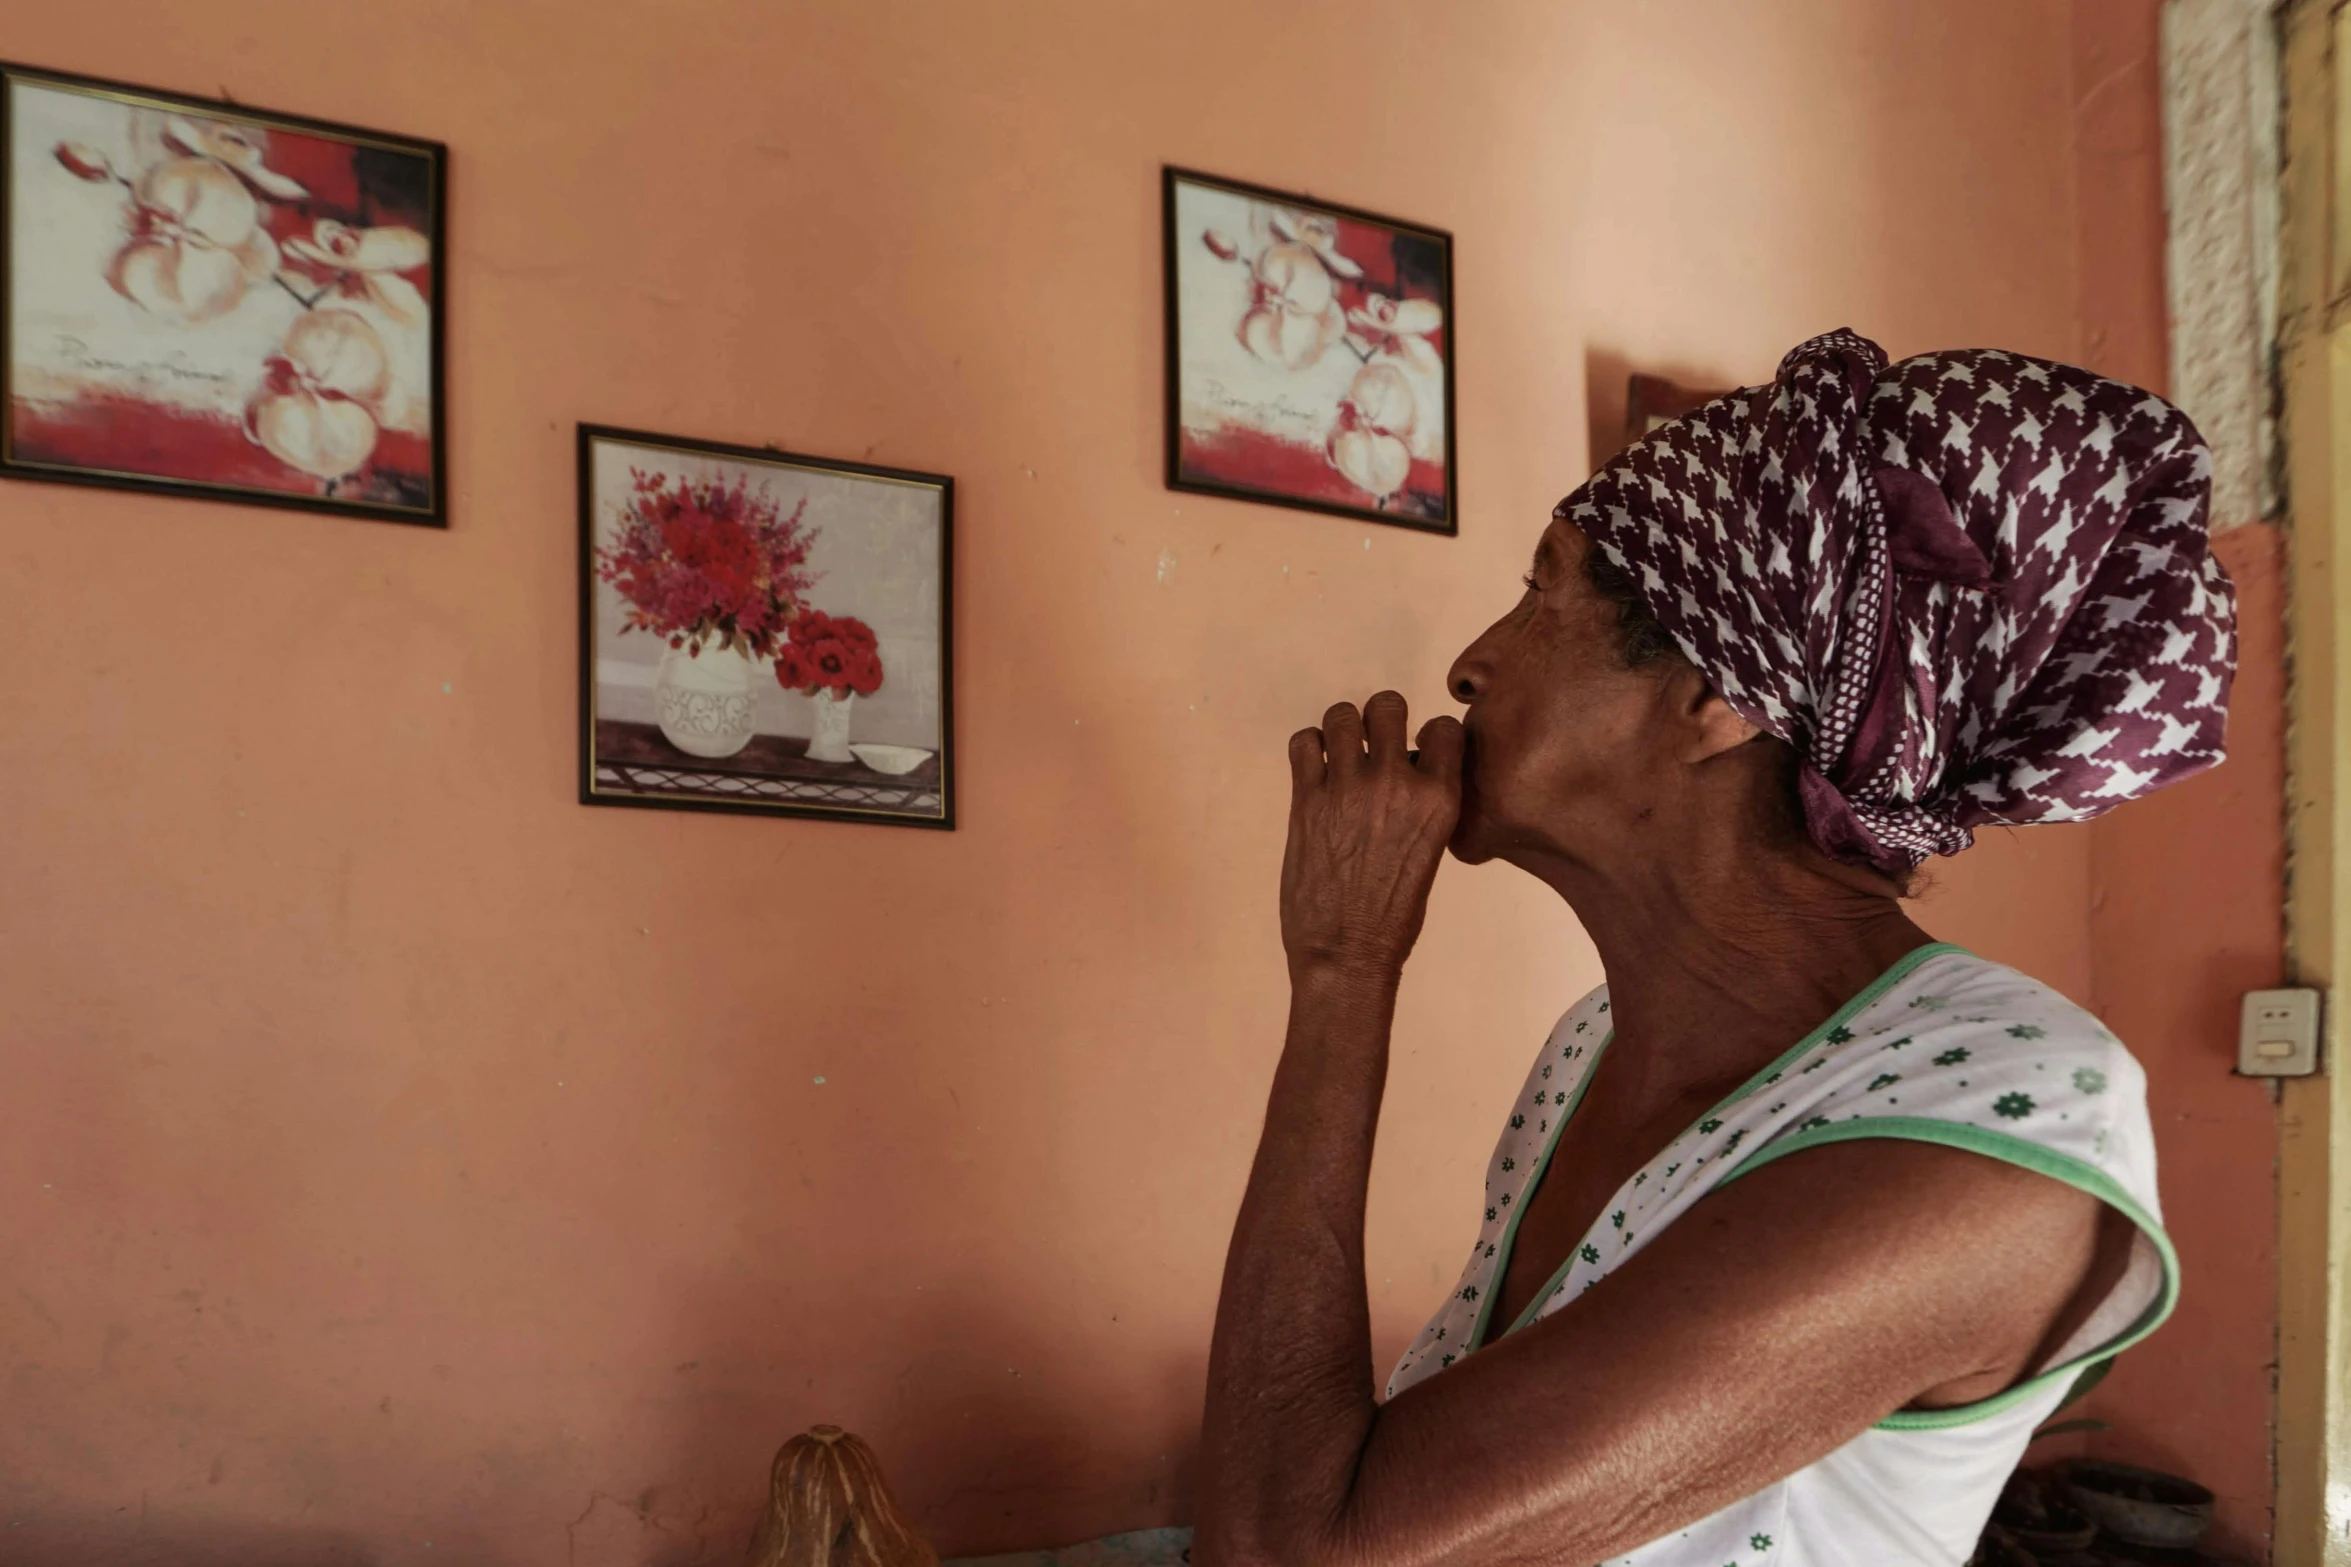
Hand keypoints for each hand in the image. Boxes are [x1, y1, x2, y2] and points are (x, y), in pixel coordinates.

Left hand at [1281, 692, 1464, 983]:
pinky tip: (1315, 771)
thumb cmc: (1394, 914)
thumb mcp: (1431, 851)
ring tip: (1341, 757)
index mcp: (1439, 799)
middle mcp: (1395, 783)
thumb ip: (1423, 804)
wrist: (1346, 952)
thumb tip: (1408, 770)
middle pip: (1387, 706)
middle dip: (1381, 721)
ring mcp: (1347, 788)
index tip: (1416, 752)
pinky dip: (1308, 748)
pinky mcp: (1306, 800)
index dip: (1428, 735)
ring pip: (1341, 715)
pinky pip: (1302, 742)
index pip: (1443, 728)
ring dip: (1341, 730)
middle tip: (1373, 748)